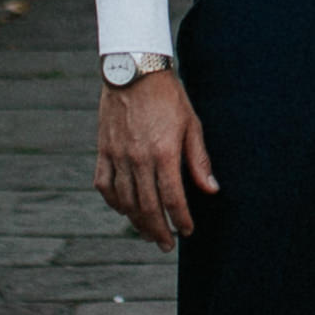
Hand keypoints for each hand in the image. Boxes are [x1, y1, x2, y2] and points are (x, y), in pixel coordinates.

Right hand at [96, 64, 217, 246]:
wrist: (134, 70)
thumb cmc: (168, 97)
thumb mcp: (191, 124)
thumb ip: (198, 160)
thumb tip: (211, 190)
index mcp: (164, 152)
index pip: (172, 198)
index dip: (181, 219)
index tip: (187, 232)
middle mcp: (138, 158)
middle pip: (148, 207)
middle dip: (159, 230)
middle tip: (166, 244)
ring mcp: (118, 155)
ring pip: (125, 201)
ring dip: (137, 222)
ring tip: (148, 233)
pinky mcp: (103, 150)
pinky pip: (105, 185)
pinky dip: (113, 201)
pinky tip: (124, 209)